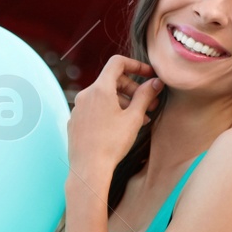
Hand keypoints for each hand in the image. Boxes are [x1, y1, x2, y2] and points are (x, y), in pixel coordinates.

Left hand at [68, 55, 163, 177]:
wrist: (89, 169)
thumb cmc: (112, 143)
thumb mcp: (134, 118)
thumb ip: (145, 95)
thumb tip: (156, 82)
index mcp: (99, 89)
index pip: (117, 63)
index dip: (136, 65)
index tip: (148, 75)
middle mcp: (85, 95)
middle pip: (112, 81)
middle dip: (133, 90)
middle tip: (150, 104)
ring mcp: (78, 108)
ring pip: (104, 97)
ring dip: (123, 103)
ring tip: (140, 119)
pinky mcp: (75, 121)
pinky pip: (94, 109)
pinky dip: (109, 112)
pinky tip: (121, 127)